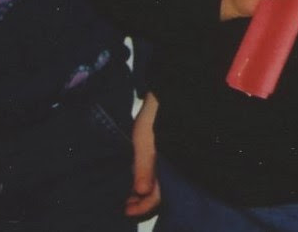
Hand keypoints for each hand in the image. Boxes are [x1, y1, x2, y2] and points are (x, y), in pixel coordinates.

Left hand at [124, 93, 159, 218]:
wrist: (171, 86)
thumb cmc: (158, 112)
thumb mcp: (145, 138)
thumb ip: (144, 165)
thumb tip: (141, 192)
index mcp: (171, 163)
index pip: (158, 196)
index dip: (142, 206)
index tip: (125, 210)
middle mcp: (173, 163)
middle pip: (159, 192)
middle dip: (141, 200)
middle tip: (123, 203)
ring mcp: (171, 155)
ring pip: (159, 181)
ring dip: (143, 189)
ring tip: (127, 192)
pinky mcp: (167, 147)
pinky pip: (158, 169)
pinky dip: (147, 176)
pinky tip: (137, 176)